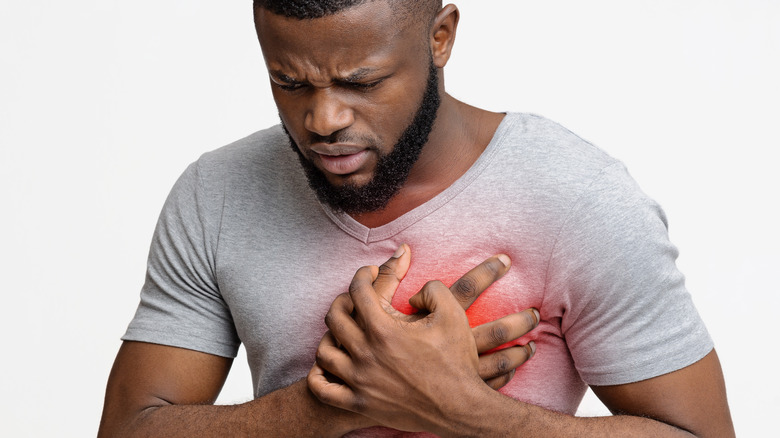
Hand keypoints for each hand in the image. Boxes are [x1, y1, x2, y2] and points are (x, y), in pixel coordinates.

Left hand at [307, 244, 538, 431]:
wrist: (461, 407)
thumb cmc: (457, 360)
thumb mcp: (452, 313)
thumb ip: (431, 289)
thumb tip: (412, 293)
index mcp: (383, 330)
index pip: (358, 291)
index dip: (363, 274)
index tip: (370, 272)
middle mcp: (365, 354)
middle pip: (334, 317)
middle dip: (344, 299)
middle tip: (356, 298)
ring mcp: (359, 381)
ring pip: (324, 352)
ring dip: (331, 336)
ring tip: (345, 331)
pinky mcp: (359, 403)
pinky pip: (322, 389)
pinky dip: (318, 375)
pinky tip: (330, 365)